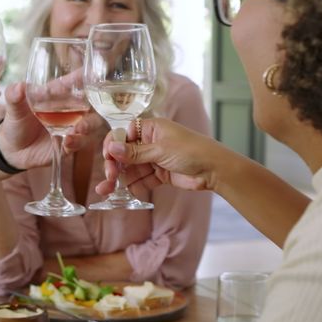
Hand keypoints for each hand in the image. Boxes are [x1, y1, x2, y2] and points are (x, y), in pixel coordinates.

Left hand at [0, 82, 90, 169]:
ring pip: (93, 124)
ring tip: (78, 129)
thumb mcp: (14, 108)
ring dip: (88, 126)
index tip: (86, 75)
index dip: (82, 77)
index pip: (77, 82)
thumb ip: (14, 95)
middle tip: (85, 108)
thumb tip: (19, 86)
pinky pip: (82, 143)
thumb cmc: (18, 122)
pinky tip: (67, 142)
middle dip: (94, 103)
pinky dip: (76, 142)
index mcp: (61, 94)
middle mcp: (73, 109)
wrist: (15, 149)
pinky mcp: (73, 144)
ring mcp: (75, 127)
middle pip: (93, 103)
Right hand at [96, 118, 226, 195]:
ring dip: (120, 178)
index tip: (107, 158)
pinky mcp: (159, 174)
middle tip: (110, 178)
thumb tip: (111, 148)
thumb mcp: (160, 150)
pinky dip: (134, 186)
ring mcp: (154, 159)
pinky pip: (141, 180)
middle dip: (115, 165)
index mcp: (150, 128)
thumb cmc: (190, 150)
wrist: (213, 170)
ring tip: (108, 190)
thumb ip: (135, 152)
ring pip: (131, 168)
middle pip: (124, 153)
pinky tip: (127, 192)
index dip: (113, 145)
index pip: (124, 134)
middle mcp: (150, 142)